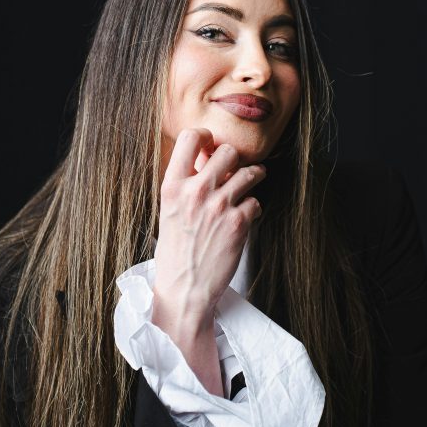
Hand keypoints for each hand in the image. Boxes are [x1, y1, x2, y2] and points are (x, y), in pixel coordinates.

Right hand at [153, 127, 265, 328]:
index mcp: (172, 186)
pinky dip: (254, 208)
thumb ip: (186, 184)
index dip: (205, 136)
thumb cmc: (176, 251)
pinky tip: (246, 216)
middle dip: (234, 159)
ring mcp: (218, 206)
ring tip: (253, 181)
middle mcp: (195, 191)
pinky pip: (256, 201)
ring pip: (249, 172)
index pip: (189, 138)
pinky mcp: (238, 223)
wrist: (185, 289)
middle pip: (226, 151)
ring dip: (254, 176)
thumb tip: (205, 158)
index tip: (211, 144)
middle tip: (235, 168)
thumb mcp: (170, 210)